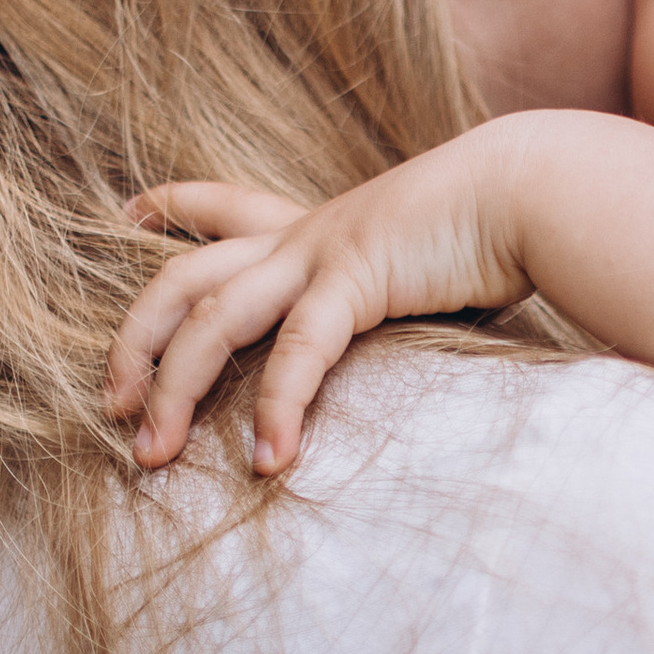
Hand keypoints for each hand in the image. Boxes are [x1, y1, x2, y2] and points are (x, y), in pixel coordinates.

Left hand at [106, 127, 532, 472]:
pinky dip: (277, 408)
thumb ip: (400, 303)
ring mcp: (324, 251)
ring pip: (211, 318)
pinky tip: (268, 462)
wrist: (543, 191)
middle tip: (110, 403)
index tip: (127, 211)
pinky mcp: (357, 276)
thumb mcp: (431, 268)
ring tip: (151, 456)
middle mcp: (305, 233)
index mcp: (320, 225)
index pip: (225, 207)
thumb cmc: (505, 231)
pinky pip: (298, 351)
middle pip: (182, 277)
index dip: (171, 205)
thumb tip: (411, 332)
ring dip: (173, 389)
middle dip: (134, 340)